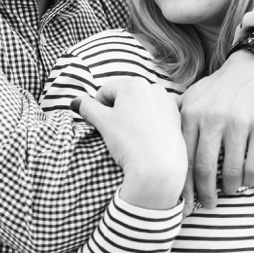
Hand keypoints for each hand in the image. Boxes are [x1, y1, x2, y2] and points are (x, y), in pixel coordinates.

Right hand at [71, 79, 185, 208]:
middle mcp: (154, 87)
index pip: (106, 91)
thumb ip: (87, 108)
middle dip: (117, 110)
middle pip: (125, 96)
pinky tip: (146, 138)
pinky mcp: (177, 117)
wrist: (159, 168)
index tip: (102, 125)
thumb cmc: (130, 143)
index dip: (99, 108)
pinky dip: (149, 122)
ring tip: (132, 136)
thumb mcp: (103, 123)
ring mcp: (168, 101)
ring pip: (141, 105)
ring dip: (133, 116)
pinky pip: (156, 115)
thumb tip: (76, 102)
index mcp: (134, 83)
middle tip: (117, 132)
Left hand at [179, 54, 253, 208]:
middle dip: (206, 194)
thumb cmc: (222, 87)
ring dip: (230, 188)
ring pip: (231, 170)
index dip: (184, 187)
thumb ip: (178, 121)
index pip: (184, 159)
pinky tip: (248, 182)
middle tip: (209, 204)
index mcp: (192, 115)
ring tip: (230, 191)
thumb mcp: (194, 98)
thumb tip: (162, 151)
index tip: (186, 203)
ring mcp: (239, 123)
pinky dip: (250, 179)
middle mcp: (213, 119)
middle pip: (205, 169)